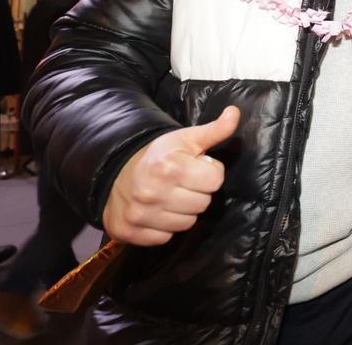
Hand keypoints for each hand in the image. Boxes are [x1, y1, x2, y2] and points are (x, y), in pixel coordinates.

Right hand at [102, 105, 239, 245]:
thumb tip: (235, 113)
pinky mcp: (130, 232)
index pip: (215, 181)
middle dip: (198, 193)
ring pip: (186, 224)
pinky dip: (164, 228)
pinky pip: (165, 238)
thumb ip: (215, 130)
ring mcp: (140, 215)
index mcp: (170, 167)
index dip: (210, 173)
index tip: (197, 168)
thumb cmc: (159, 156)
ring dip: (183, 212)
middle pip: (203, 204)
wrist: (115, 173)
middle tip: (183, 184)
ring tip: (171, 197)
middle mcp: (153, 193)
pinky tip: (157, 212)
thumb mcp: (186, 139)